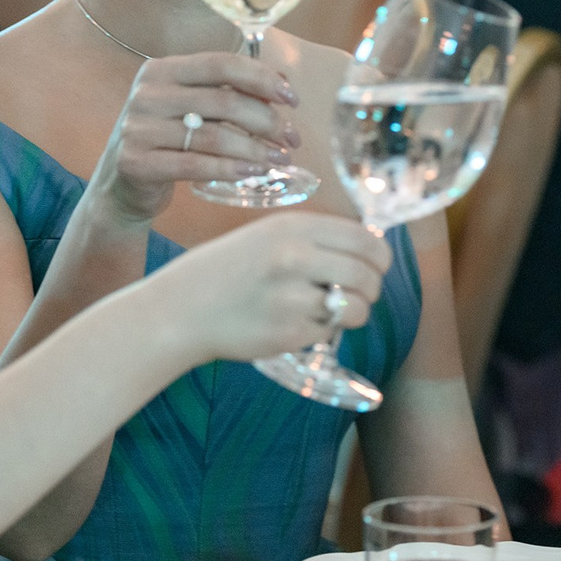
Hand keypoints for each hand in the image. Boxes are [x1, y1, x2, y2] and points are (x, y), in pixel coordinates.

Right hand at [88, 52, 300, 227]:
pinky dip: (230, 169)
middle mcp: (147, 94)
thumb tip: (281, 82)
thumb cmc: (169, 140)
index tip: (293, 100)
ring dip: (255, 150)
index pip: (221, 64)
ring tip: (281, 160)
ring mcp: (138, 128)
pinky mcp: (136, 162)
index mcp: (162, 70)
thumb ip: (230, 91)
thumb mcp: (193, 108)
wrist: (122, 185)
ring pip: (213, 137)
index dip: (262, 79)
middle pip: (223, 102)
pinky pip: (195, 165)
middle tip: (292, 140)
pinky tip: (254, 173)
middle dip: (267, 121)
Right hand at [160, 213, 392, 360]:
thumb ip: (316, 240)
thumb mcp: (269, 236)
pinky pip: (329, 333)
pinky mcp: (288, 333)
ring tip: (323, 310)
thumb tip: (370, 251)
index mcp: (294, 227)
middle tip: (356, 295)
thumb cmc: (228, 270)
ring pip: (357, 309)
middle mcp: (296, 257)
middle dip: (371, 289)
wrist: (181, 308)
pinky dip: (319, 332)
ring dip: (351, 314)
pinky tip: (291, 322)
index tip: (376, 267)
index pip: (366, 240)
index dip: (379, 258)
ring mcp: (292, 297)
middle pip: (368, 276)